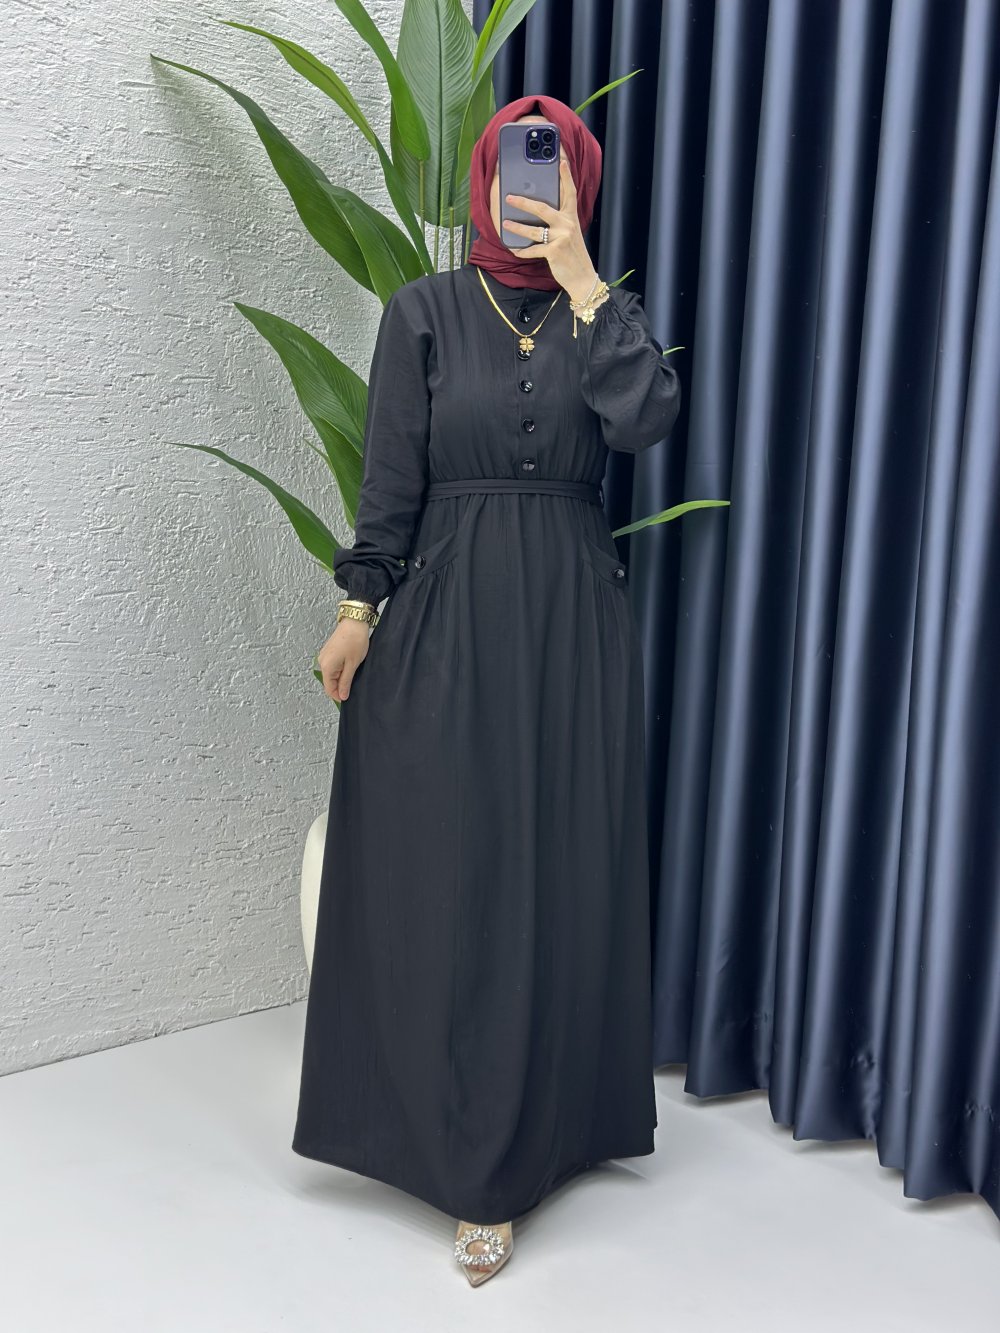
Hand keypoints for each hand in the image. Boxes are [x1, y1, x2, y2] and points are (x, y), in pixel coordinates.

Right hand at [318, 618, 370, 701]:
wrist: (354, 622)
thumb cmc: (354, 640)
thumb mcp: (352, 665)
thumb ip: (346, 682)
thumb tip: (342, 695)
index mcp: (327, 667)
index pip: (329, 689)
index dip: (338, 696)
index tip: (348, 697)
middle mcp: (322, 662)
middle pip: (329, 682)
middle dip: (340, 686)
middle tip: (354, 683)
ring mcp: (324, 656)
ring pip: (332, 674)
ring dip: (341, 677)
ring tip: (353, 671)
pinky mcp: (328, 651)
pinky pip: (333, 666)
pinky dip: (340, 669)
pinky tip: (349, 665)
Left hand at [502, 157, 599, 303]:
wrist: (583, 278)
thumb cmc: (573, 255)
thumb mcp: (570, 234)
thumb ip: (558, 222)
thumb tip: (537, 214)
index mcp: (571, 217)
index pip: (569, 192)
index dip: (565, 175)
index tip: (561, 160)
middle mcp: (567, 224)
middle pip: (542, 207)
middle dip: (524, 202)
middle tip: (509, 197)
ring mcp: (561, 238)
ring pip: (534, 230)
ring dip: (517, 227)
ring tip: (505, 223)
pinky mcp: (554, 252)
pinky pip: (533, 250)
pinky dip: (522, 251)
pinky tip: (514, 249)